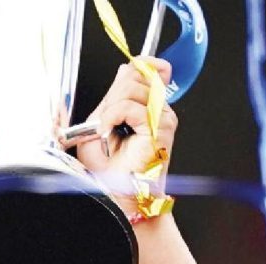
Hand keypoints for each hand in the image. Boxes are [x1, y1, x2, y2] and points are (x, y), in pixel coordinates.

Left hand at [76, 58, 177, 194]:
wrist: (116, 195)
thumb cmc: (109, 170)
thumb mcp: (102, 121)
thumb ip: (114, 96)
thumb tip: (124, 70)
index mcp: (149, 108)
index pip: (148, 70)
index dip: (138, 65)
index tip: (127, 73)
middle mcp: (160, 112)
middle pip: (136, 75)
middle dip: (112, 95)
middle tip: (105, 123)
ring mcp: (163, 119)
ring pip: (131, 88)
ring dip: (109, 109)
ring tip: (106, 132)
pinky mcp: (160, 128)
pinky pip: (129, 106)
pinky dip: (111, 118)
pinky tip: (108, 134)